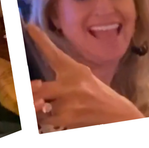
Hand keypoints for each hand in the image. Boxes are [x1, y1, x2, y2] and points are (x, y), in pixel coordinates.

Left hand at [26, 24, 143, 129]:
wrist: (119, 115)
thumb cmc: (100, 96)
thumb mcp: (85, 79)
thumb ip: (63, 79)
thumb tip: (36, 86)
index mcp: (75, 70)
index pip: (54, 54)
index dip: (41, 40)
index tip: (29, 27)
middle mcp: (71, 84)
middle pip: (38, 87)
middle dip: (30, 92)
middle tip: (30, 92)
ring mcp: (70, 102)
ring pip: (39, 105)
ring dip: (38, 108)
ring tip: (44, 107)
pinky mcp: (69, 118)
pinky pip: (45, 119)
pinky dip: (45, 120)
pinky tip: (52, 117)